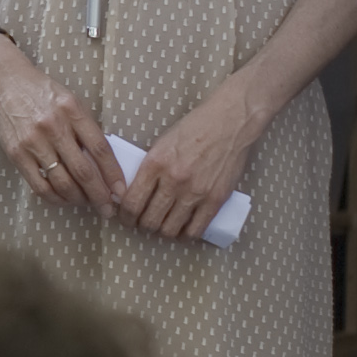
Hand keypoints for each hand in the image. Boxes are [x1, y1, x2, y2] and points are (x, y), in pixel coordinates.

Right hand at [0, 42, 125, 215]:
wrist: (4, 83)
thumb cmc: (41, 92)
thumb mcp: (70, 101)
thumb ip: (85, 128)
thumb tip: (103, 162)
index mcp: (73, 111)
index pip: (100, 149)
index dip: (113, 174)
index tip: (120, 191)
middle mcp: (54, 127)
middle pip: (83, 171)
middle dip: (99, 196)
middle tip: (108, 209)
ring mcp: (33, 142)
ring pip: (62, 183)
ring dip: (78, 199)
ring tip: (86, 204)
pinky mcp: (17, 154)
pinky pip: (39, 185)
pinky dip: (55, 198)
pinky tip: (64, 200)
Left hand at [126, 77, 270, 242]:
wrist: (230, 121)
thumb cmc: (195, 128)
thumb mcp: (162, 143)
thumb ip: (149, 168)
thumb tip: (133, 192)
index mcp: (155, 163)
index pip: (132, 203)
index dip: (125, 217)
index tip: (126, 218)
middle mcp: (173, 180)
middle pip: (149, 220)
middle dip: (142, 226)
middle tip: (144, 223)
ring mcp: (195, 192)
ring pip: (170, 229)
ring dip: (162, 231)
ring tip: (163, 225)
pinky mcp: (215, 199)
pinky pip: (195, 230)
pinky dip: (185, 234)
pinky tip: (183, 229)